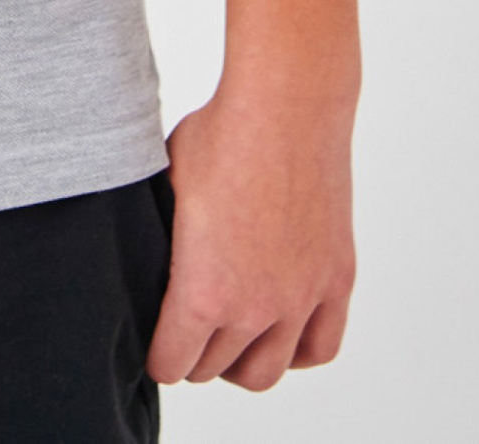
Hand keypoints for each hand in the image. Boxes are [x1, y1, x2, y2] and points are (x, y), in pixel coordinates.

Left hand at [147, 82, 355, 390]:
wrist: (286, 106)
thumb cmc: (219, 137)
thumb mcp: (166, 186)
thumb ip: (160, 239)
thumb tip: (143, 256)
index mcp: (203, 291)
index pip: (172, 364)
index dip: (157, 357)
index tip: (155, 343)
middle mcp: (254, 308)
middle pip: (215, 369)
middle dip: (194, 355)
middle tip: (187, 331)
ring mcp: (300, 299)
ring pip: (265, 372)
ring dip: (241, 362)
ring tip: (229, 336)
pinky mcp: (335, 281)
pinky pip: (319, 348)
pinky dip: (296, 350)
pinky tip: (280, 330)